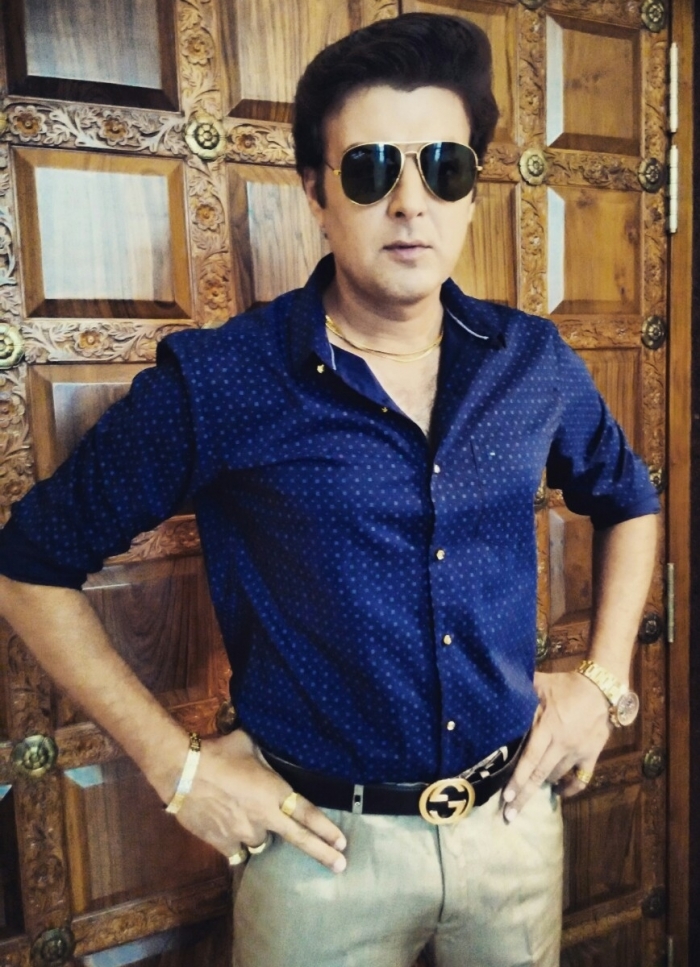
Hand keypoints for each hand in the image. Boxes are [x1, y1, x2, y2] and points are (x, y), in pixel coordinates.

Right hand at [174, 730, 346, 871]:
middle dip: (322, 853)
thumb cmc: (219, 752)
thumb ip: (265, 755)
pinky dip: (236, 844)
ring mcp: (243, 833)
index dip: (326, 829)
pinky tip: (230, 836)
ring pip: (260, 843)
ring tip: (251, 824)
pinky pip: (235, 850)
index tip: (342, 842)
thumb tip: (272, 747)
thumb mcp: (248, 744)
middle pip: (298, 840)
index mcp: (274, 792)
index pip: (308, 814)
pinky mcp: (221, 842)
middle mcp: (263, 817)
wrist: (182, 771)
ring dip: (260, 835)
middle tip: (340, 865)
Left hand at [502, 670, 612, 820]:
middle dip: (524, 796)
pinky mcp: (592, 755)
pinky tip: (558, 791)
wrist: (601, 688)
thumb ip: (521, 692)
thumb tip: (498, 692)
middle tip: (510, 815)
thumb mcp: (540, 684)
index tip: (506, 797)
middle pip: (540, 775)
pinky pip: (581, 778)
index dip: (518, 779)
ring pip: (557, 776)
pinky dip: (570, 788)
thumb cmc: (566, 686)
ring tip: (528, 794)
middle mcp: (562, 744)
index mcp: (548, 727)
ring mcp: (579, 752)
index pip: (530, 758)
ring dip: (543, 786)